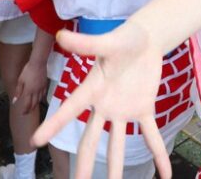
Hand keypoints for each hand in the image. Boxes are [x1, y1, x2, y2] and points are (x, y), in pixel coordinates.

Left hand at [13, 56, 50, 115]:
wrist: (38, 63)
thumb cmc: (27, 71)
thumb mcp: (20, 81)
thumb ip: (18, 91)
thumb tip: (15, 100)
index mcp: (29, 91)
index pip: (27, 104)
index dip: (25, 110)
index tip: (22, 113)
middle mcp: (36, 92)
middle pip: (34, 104)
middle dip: (30, 109)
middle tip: (27, 112)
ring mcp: (41, 88)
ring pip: (39, 100)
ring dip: (35, 105)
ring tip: (32, 107)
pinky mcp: (45, 85)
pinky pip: (43, 94)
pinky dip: (41, 98)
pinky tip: (39, 98)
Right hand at [32, 24, 172, 178]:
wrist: (146, 38)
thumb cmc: (123, 38)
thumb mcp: (106, 42)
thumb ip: (85, 44)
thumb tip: (60, 35)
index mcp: (91, 89)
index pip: (69, 110)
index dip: (53, 125)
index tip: (35, 141)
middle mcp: (104, 106)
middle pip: (90, 140)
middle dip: (84, 164)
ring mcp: (123, 111)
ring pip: (117, 145)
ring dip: (116, 168)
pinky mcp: (143, 109)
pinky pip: (151, 136)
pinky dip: (159, 155)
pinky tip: (165, 174)